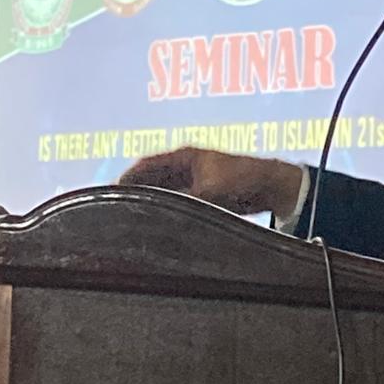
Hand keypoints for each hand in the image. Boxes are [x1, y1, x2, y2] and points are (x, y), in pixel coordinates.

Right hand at [118, 146, 303, 216]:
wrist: (274, 186)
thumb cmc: (242, 179)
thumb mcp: (208, 193)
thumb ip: (182, 205)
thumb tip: (157, 219)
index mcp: (184, 156)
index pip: (144, 165)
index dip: (126, 179)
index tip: (109, 194)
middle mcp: (186, 166)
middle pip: (151, 180)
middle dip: (136, 194)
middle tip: (115, 213)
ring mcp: (195, 180)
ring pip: (164, 194)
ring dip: (152, 205)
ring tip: (132, 223)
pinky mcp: (204, 195)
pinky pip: (178, 204)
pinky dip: (168, 212)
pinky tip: (159, 227)